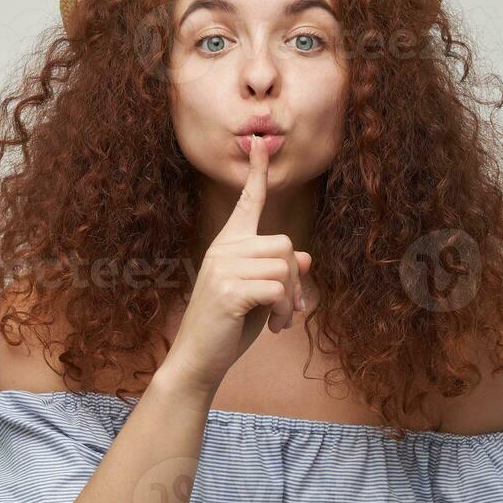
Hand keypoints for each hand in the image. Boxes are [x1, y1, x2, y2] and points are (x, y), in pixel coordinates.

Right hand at [161, 135, 311, 396]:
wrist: (198, 360)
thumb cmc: (228, 327)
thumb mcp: (260, 296)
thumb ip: (278, 273)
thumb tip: (304, 258)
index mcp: (228, 245)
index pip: (247, 203)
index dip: (257, 172)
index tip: (261, 142)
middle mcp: (223, 250)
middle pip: (284, 244)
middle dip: (295, 279)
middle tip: (289, 309)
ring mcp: (223, 268)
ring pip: (284, 266)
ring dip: (291, 299)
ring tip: (280, 320)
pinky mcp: (229, 290)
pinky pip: (277, 288)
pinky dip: (284, 310)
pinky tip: (275, 327)